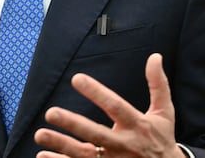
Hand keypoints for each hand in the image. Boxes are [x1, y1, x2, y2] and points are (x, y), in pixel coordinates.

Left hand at [34, 53, 183, 157]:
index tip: (76, 78)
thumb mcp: (164, 113)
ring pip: (83, 154)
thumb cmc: (162, 140)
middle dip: (73, 124)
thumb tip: (155, 56)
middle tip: (51, 112)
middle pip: (95, 134)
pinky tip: (43, 155)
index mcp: (137, 125)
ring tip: (40, 134)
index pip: (115, 106)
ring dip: (61, 145)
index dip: (96, 93)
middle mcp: (123, 145)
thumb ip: (158, 85)